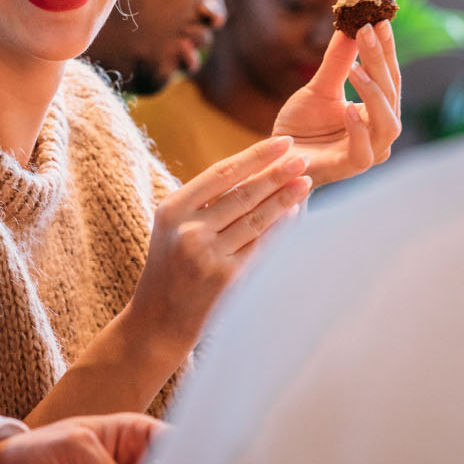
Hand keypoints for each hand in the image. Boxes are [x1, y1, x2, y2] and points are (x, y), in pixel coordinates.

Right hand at [128, 137, 311, 359]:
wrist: (158, 321)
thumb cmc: (170, 267)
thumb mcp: (173, 226)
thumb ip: (205, 201)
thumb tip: (255, 171)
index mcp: (172, 209)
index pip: (221, 173)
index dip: (255, 156)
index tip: (282, 143)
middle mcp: (189, 231)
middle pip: (243, 194)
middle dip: (276, 174)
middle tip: (302, 158)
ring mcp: (208, 256)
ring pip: (256, 220)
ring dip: (284, 199)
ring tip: (305, 182)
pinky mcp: (227, 280)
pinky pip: (261, 248)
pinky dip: (281, 230)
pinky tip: (296, 217)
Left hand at [272, 21, 400, 186]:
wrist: (277, 159)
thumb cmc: (302, 126)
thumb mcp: (319, 88)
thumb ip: (338, 61)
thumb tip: (350, 24)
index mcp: (377, 111)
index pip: (389, 75)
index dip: (386, 47)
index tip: (380, 18)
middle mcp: (379, 131)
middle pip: (391, 93)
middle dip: (380, 60)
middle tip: (368, 30)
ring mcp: (369, 152)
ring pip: (387, 123)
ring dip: (374, 93)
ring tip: (357, 68)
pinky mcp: (350, 168)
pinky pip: (364, 151)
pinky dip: (358, 129)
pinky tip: (348, 108)